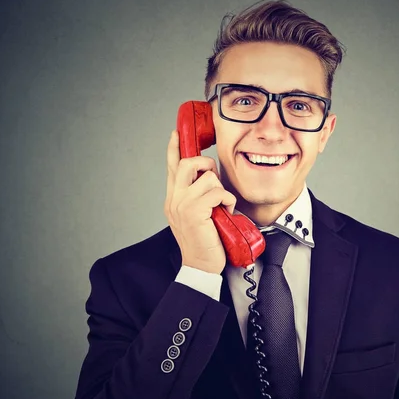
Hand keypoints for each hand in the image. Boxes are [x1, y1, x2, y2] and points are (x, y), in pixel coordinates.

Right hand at [164, 129, 236, 273]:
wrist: (201, 266)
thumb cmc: (204, 241)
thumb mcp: (196, 214)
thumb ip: (197, 196)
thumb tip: (209, 177)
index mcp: (173, 198)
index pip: (171, 166)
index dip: (174, 148)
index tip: (176, 133)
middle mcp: (174, 199)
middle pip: (187, 163)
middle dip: (206, 164)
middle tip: (214, 177)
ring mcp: (182, 205)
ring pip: (207, 178)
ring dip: (221, 189)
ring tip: (222, 205)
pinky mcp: (194, 212)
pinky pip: (217, 192)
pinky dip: (227, 200)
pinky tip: (226, 212)